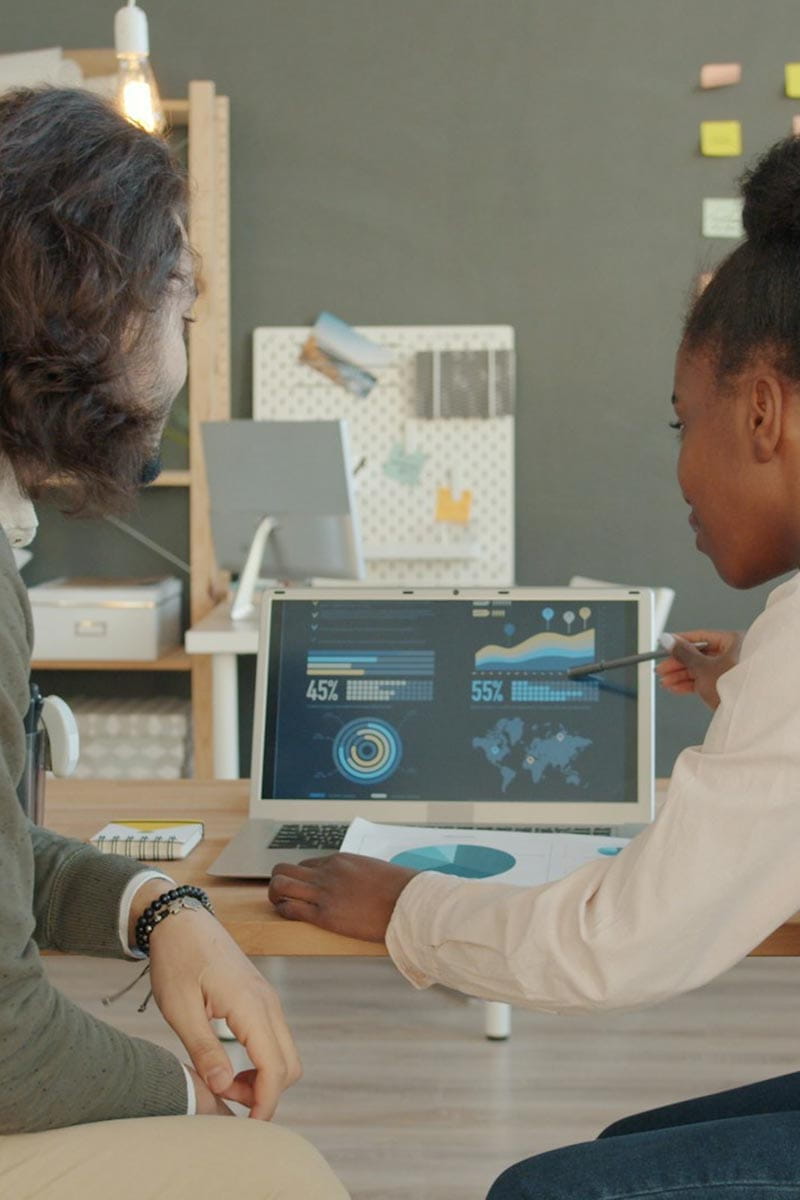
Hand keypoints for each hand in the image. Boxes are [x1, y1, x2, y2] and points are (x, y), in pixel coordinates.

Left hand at [144, 902, 301, 1118]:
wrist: (182, 920)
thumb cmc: (177, 959)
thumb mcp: (180, 1009)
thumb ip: (204, 1050)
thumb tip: (225, 1088)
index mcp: (250, 1005)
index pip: (275, 1068)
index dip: (264, 1104)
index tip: (243, 1128)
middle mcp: (268, 1003)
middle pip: (290, 1065)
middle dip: (265, 1094)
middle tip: (225, 1099)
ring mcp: (268, 999)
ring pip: (285, 1053)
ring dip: (263, 1078)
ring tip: (223, 1080)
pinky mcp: (261, 998)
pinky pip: (274, 1039)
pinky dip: (261, 1060)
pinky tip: (230, 1063)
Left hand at [269, 853, 417, 941]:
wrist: (408, 902)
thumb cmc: (399, 888)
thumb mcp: (373, 870)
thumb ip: (355, 874)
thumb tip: (354, 884)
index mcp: (339, 860)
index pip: (307, 864)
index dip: (303, 878)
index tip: (306, 890)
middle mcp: (327, 873)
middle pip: (285, 869)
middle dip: (279, 882)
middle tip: (285, 895)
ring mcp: (324, 893)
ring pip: (280, 884)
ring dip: (276, 894)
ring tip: (281, 904)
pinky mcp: (325, 915)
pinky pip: (290, 909)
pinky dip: (284, 911)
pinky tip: (288, 915)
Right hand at [656, 629, 742, 710]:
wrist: (752, 715)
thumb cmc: (737, 687)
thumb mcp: (703, 668)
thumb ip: (683, 654)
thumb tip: (669, 640)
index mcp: (735, 642)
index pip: (701, 637)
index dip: (680, 642)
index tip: (666, 646)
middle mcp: (737, 654)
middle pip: (700, 655)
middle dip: (678, 664)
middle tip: (663, 668)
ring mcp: (734, 671)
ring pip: (702, 669)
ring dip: (682, 676)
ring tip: (666, 681)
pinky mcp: (730, 686)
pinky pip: (707, 680)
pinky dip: (692, 684)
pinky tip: (677, 687)